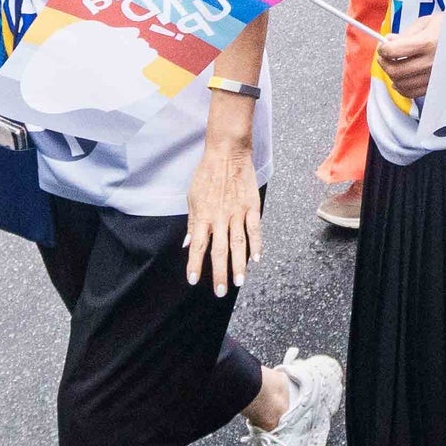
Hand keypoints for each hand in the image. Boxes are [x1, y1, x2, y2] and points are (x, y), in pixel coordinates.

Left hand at [182, 132, 262, 296]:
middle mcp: (220, 217)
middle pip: (219, 250)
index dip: (195, 264)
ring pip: (238, 244)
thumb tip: (189, 243)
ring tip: (239, 282)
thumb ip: (193, 222)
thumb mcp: (192, 197)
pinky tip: (257, 259)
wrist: (227, 153)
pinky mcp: (251, 206)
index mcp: (203, 216)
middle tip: (221, 291)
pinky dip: (256, 244)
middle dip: (219, 273)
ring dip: (239, 265)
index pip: (198, 246)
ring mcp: (237, 212)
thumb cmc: (207, 174)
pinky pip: (254, 229)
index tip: (194, 280)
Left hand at [375, 18, 440, 107]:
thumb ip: (405, 34)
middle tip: (384, 57)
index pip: (394, 51)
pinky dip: (401, 87)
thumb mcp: (427, 23)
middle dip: (384, 63)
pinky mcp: (436, 85)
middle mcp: (431, 62)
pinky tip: (400, 79)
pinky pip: (412, 92)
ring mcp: (434, 76)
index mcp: (427, 43)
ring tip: (392, 66)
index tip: (383, 47)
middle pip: (395, 70)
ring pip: (401, 84)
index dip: (383, 49)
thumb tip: (387, 42)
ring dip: (392, 76)